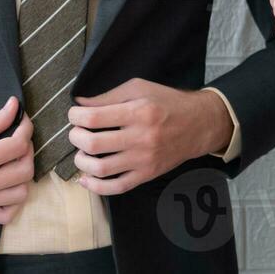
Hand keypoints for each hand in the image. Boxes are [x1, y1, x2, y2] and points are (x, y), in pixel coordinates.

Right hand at [0, 96, 33, 223]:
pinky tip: (6, 185)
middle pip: (24, 171)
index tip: (22, 120)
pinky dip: (12, 201)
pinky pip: (4, 216)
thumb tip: (14, 108)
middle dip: (27, 151)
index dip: (25, 128)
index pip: (17, 146)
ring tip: (12, 161)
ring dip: (23, 176)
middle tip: (18, 139)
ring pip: (20, 194)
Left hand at [67, 79, 232, 194]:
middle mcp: (141, 137)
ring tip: (82, 153)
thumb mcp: (140, 88)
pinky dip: (95, 187)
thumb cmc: (167, 102)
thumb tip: (79, 104)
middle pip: (93, 144)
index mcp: (139, 111)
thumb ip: (109, 96)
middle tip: (77, 133)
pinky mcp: (147, 174)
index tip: (75, 115)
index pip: (93, 118)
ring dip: (82, 162)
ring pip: (100, 169)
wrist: (199, 124)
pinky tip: (86, 179)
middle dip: (76, 138)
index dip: (75, 117)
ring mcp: (144, 159)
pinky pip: (116, 188)